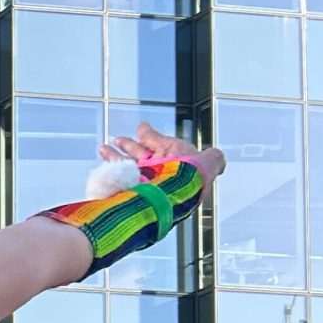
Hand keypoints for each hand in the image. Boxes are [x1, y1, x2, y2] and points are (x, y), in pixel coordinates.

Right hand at [103, 119, 223, 191]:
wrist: (170, 195)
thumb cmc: (190, 179)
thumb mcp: (207, 160)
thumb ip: (212, 157)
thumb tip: (219, 158)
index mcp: (174, 164)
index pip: (161, 146)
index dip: (151, 136)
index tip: (140, 127)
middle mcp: (156, 174)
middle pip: (141, 156)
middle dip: (129, 146)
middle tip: (117, 139)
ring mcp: (140, 181)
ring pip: (125, 164)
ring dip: (114, 154)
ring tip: (103, 148)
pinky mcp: (126, 188)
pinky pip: (115, 174)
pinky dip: (109, 165)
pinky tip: (103, 160)